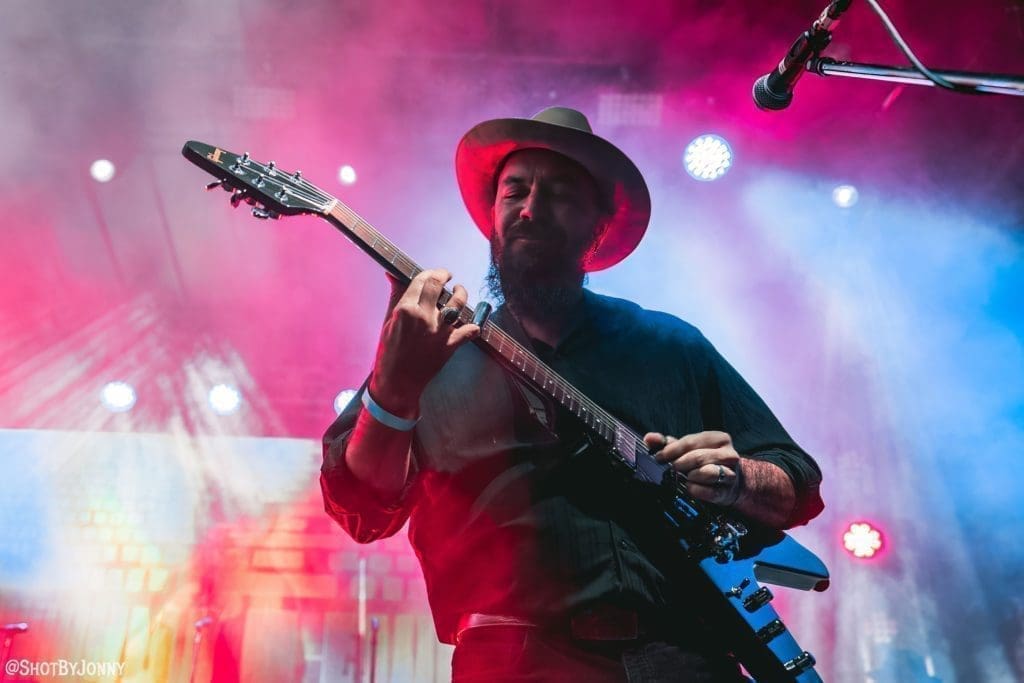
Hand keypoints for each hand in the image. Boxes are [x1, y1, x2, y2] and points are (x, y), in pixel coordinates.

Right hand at [369, 268, 479, 416]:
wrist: (397, 383)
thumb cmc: (389, 353)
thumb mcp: (388, 322)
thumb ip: (396, 297)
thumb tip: (393, 274)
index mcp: (405, 310)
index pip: (422, 280)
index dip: (432, 272)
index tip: (436, 273)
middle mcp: (423, 317)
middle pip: (438, 284)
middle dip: (444, 275)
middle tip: (448, 276)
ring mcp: (438, 331)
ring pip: (458, 302)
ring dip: (461, 293)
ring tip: (459, 291)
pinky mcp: (449, 345)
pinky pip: (470, 330)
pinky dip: (474, 326)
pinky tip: (471, 323)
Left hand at [644, 430, 742, 505]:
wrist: (728, 483)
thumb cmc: (705, 462)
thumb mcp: (689, 449)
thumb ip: (668, 443)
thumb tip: (649, 438)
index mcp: (719, 438)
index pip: (691, 442)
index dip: (671, 450)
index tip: (659, 457)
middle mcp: (728, 454)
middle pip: (697, 457)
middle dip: (680, 464)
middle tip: (671, 468)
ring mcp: (731, 474)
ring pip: (707, 473)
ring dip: (690, 476)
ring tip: (685, 476)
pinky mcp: (727, 492)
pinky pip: (709, 492)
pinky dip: (696, 490)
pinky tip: (690, 487)